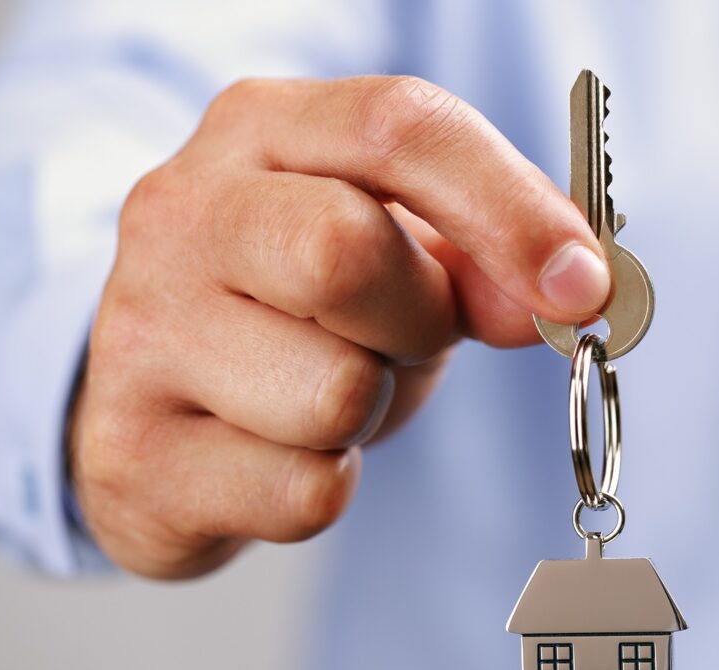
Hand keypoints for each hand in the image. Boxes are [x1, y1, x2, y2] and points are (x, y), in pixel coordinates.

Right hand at [69, 76, 608, 578]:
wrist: (154, 400)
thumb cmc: (293, 310)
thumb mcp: (393, 254)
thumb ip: (481, 254)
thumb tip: (569, 293)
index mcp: (257, 131)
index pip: (395, 128)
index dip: (509, 208)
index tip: (584, 287)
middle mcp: (178, 213)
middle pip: (344, 253)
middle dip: (416, 320)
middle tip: (402, 337)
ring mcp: (140, 333)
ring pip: (334, 393)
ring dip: (370, 411)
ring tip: (321, 393)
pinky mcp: (134, 453)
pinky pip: (306, 493)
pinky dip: (327, 485)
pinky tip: (276, 454)